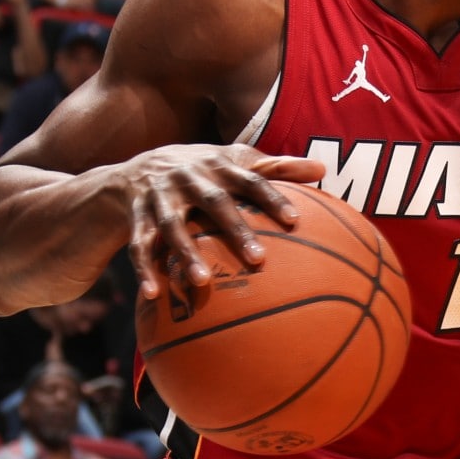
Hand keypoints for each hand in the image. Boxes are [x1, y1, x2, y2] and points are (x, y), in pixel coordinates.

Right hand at [108, 144, 326, 299]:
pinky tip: (154, 295)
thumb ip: (278, 168)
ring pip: (172, 225)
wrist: (138, 170)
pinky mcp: (136, 216)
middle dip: (234, 228)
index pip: (251, 179)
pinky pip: (138, 246)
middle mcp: (188, 177)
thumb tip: (323, 170)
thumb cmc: (204, 172)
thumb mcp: (235, 163)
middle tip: (259, 259)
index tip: (295, 220)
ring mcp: (160, 196)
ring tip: (203, 281)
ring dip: (185, 252)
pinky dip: (144, 270)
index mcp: (218, 164)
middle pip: (213, 201)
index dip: (272, 197)